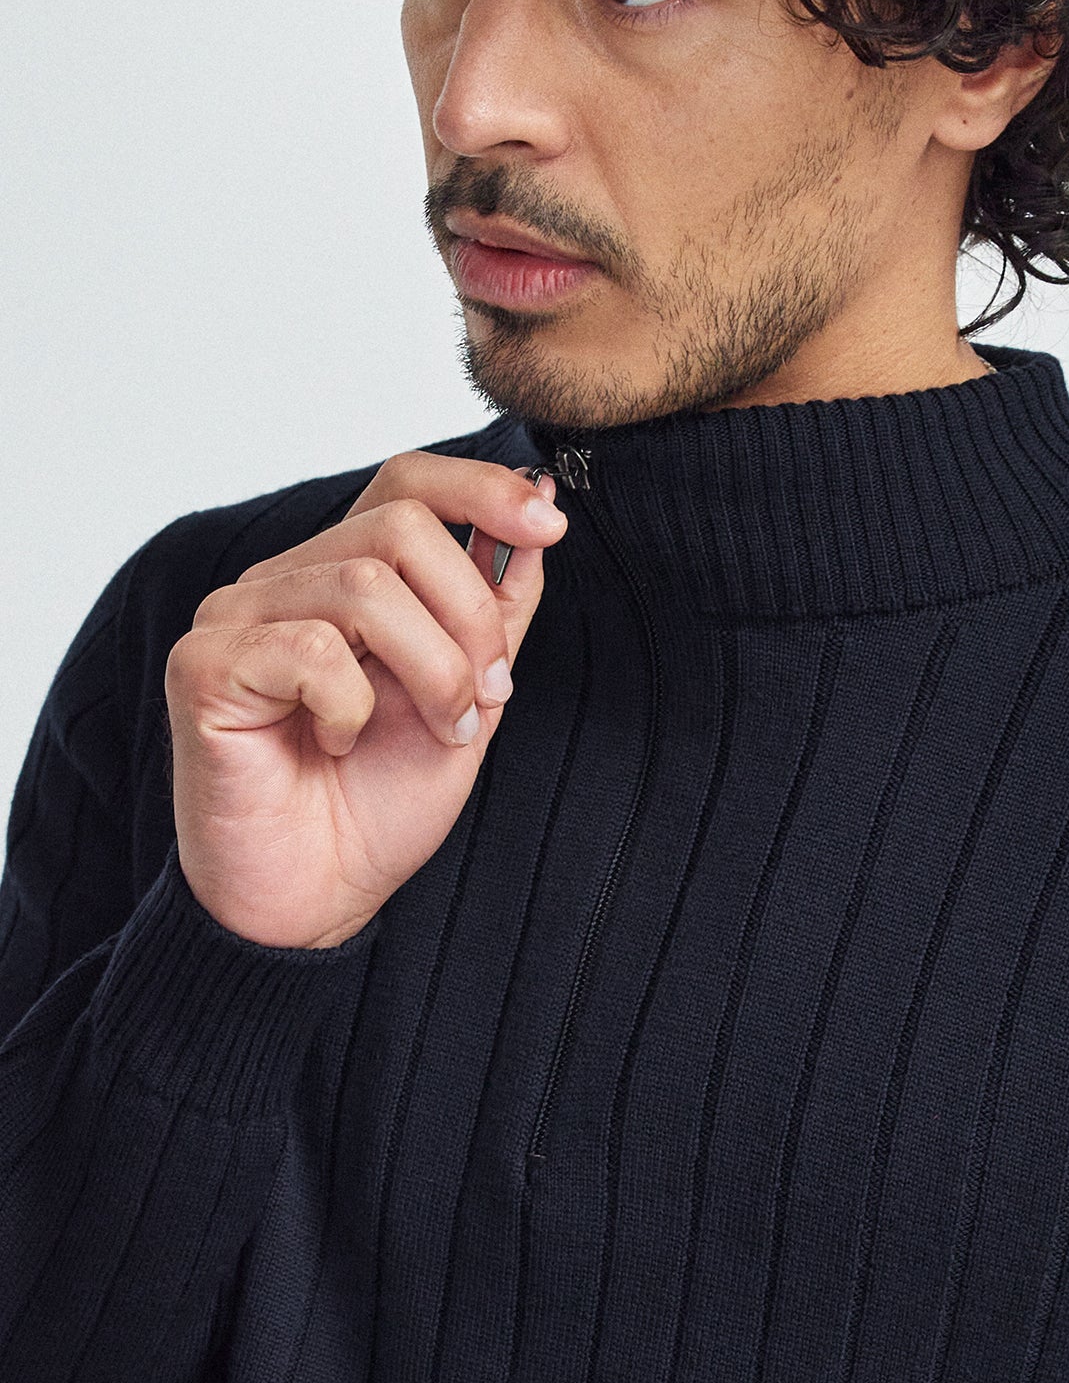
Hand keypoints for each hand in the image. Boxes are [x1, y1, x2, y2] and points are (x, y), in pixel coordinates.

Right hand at [164, 452, 567, 947]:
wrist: (315, 902)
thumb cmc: (378, 803)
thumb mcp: (470, 695)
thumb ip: (495, 610)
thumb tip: (536, 517)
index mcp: (344, 575)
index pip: (406, 480)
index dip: (481, 488)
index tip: (551, 525)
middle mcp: (284, 579)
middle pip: (400, 526)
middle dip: (471, 615)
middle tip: (486, 694)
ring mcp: (236, 616)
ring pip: (365, 588)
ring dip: (431, 669)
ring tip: (438, 729)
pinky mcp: (203, 665)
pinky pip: (310, 648)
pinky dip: (350, 706)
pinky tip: (335, 745)